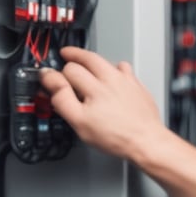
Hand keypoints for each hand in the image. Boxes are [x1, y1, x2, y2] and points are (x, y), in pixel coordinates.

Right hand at [40, 46, 165, 161]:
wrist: (146, 141)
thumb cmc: (115, 136)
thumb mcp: (79, 122)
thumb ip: (62, 99)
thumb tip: (51, 80)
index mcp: (93, 87)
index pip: (69, 70)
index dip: (56, 73)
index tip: (49, 76)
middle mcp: (110, 79)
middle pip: (86, 58)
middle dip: (73, 56)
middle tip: (65, 55)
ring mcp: (125, 80)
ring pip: (104, 60)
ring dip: (91, 58)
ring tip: (83, 60)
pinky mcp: (136, 85)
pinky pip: (123, 68)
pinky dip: (113, 67)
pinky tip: (110, 74)